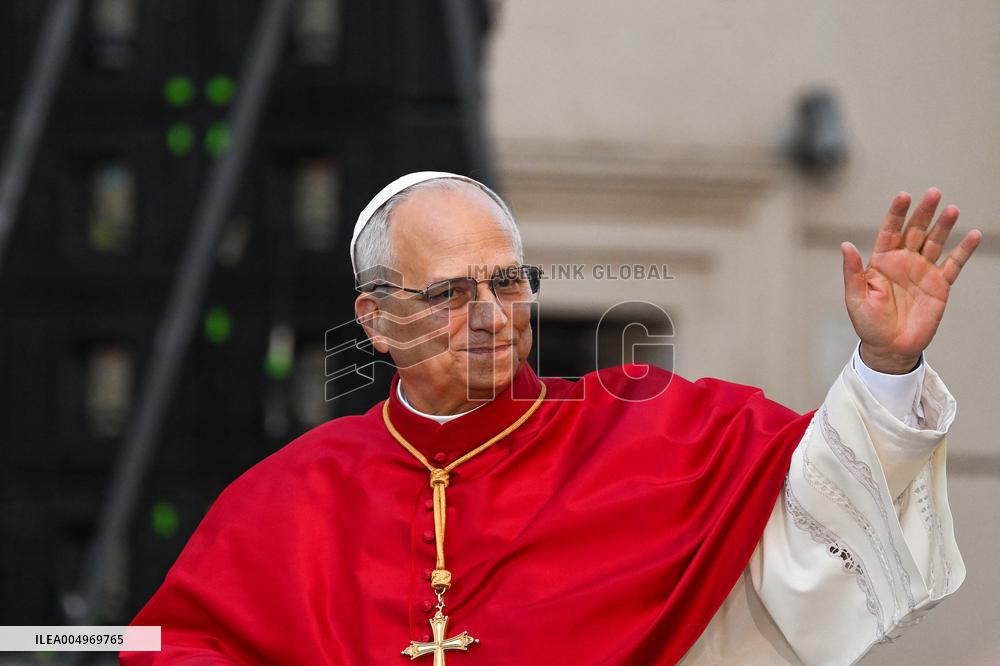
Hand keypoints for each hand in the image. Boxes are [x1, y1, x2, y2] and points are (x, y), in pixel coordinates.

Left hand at [842, 187, 981, 373]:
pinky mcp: (939, 285)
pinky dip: (963, 250)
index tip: (904, 196)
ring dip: (943, 226)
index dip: (896, 213)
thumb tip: (845, 245)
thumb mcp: (856, 298)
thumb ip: (852, 271)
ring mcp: (922, 272)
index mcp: (881, 262)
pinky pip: (953, 264)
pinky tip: (972, 235)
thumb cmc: (868, 323)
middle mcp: (903, 262)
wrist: (890, 347)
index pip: (890, 231)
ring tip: (952, 209)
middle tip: (933, 193)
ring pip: (935, 242)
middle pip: (915, 231)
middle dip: (923, 212)